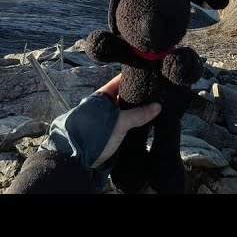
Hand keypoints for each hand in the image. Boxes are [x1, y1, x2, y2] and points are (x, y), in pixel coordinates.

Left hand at [40, 73, 161, 170]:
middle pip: (124, 96)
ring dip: (138, 109)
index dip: (132, 78)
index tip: (148, 76)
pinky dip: (136, 120)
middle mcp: (104, 105)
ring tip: (156, 105)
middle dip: (139, 96)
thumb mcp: (119, 123)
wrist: (79, 159)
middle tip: (156, 93)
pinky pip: (126, 121)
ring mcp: (108, 118)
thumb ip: (138, 114)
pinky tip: (147, 120)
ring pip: (126, 109)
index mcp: (102, 97)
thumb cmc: (93, 135)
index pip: (119, 81)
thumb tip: (157, 106)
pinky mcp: (111, 130)